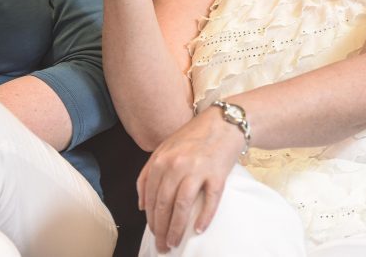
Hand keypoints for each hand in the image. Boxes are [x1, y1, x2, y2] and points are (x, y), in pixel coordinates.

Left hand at [137, 107, 245, 251]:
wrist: (224, 122)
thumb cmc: (193, 137)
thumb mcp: (165, 149)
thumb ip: (149, 173)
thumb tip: (141, 205)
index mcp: (160, 159)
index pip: (151, 196)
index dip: (151, 219)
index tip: (153, 233)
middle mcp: (176, 164)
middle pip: (164, 204)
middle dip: (160, 229)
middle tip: (162, 245)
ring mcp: (197, 169)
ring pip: (182, 206)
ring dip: (177, 228)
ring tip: (174, 242)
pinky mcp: (217, 174)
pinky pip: (209, 201)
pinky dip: (204, 217)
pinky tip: (198, 229)